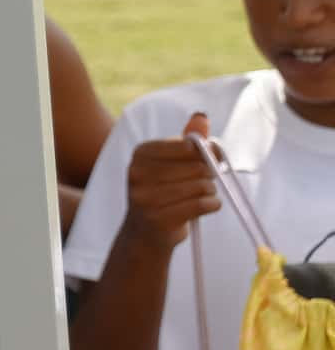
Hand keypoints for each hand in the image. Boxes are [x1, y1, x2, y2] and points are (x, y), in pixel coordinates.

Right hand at [121, 112, 222, 254]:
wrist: (145, 232)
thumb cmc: (164, 192)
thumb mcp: (172, 164)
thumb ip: (188, 140)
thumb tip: (201, 116)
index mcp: (141, 154)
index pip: (186, 146)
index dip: (206, 152)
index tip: (209, 159)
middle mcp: (137, 173)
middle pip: (197, 166)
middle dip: (208, 174)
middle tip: (204, 181)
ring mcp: (145, 197)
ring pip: (201, 186)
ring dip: (210, 191)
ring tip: (200, 195)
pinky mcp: (158, 218)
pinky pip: (201, 204)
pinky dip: (212, 205)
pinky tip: (206, 206)